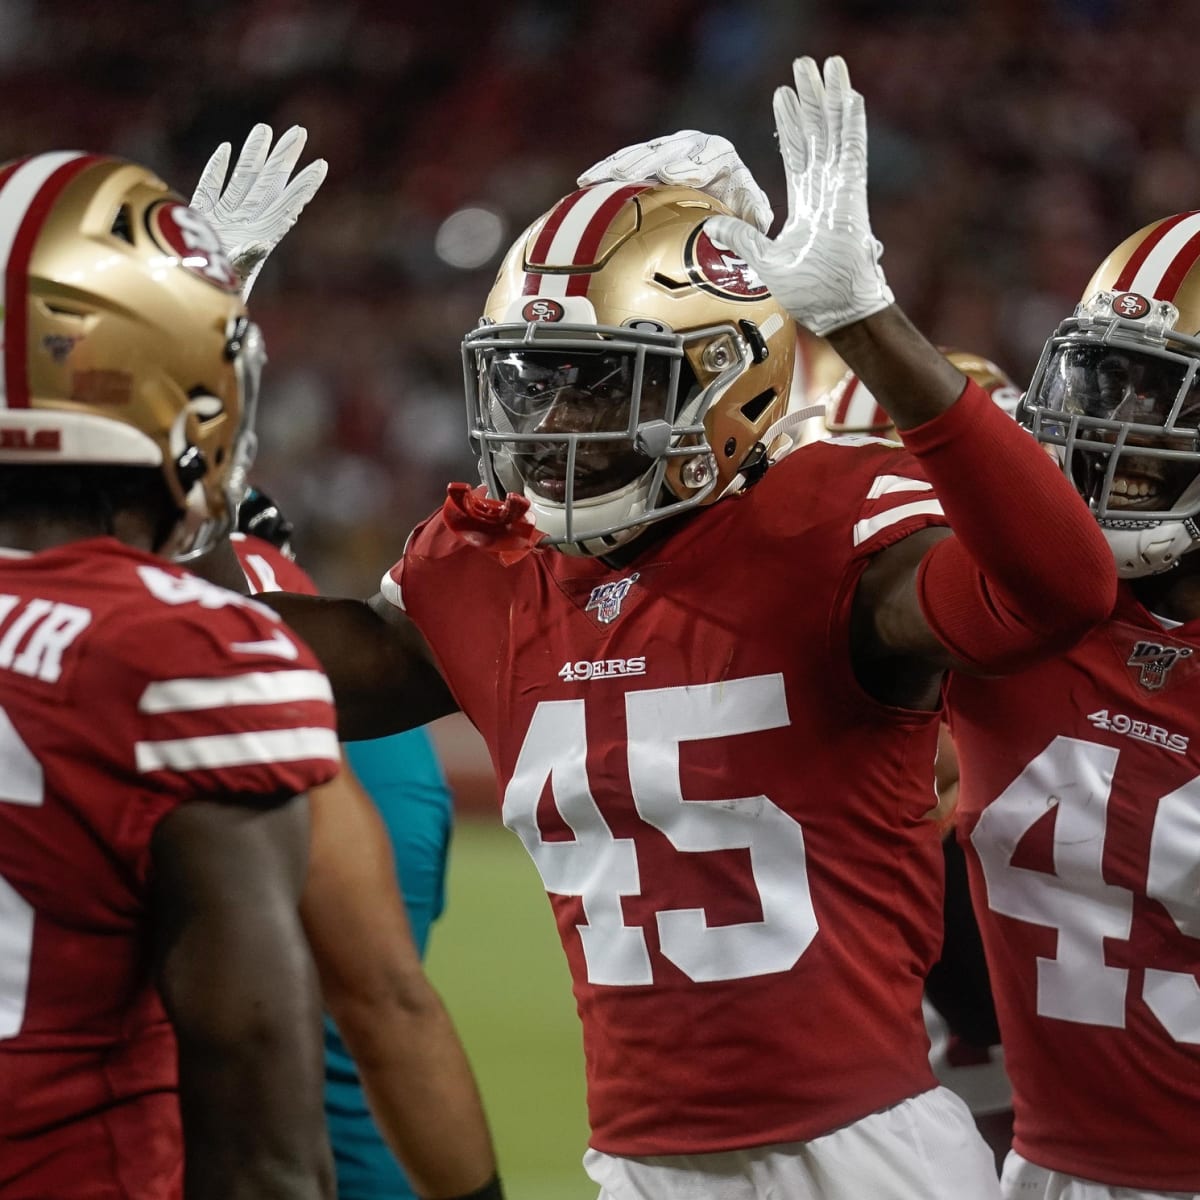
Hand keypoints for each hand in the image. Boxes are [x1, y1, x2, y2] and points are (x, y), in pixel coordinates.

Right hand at [190, 124, 327, 299]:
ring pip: (242, 179)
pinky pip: (210, 188)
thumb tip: (260, 253)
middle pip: (269, 184)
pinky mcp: (200, 218)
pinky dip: (217, 170)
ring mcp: (224, 218)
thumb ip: (250, 265)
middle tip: (300, 132)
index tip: (321, 167)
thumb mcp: (241, 285)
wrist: (194, 303)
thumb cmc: (221, 301)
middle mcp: (247, 224)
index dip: (302, 187)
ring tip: (266, 130)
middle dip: (284, 158)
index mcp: (262, 238)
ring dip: (254, 156)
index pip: (287, 206)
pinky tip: (225, 151)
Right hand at [577, 130, 772, 233]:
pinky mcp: (649, 159)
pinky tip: (586, 181)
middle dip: (645, 161)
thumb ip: (756, 214)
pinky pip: (626, 162)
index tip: (672, 174)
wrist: (727, 198)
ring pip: (642, 154)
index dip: (689, 165)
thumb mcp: (753, 211)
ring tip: (595, 177)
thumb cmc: (739, 207)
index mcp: (722, 155)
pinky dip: (606, 171)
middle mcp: (693, 145)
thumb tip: (758, 220)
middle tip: (625, 172)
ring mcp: (668, 150)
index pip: (706, 156)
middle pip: (667, 150)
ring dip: (617, 164)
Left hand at [705, 56, 892, 336]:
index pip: (798, 156)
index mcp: (809, 206)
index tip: (784, 96)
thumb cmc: (812, 294)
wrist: (838, 310)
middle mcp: (827, 193)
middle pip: (818, 136)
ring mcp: (841, 192)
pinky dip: (850, 125)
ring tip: (828, 65)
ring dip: (830, 100)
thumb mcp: (765, 263)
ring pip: (834, 135)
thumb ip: (742, 240)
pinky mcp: (852, 195)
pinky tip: (849, 95)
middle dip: (811, 100)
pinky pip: (852, 152)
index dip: (791, 125)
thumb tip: (713, 227)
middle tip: (806, 65)